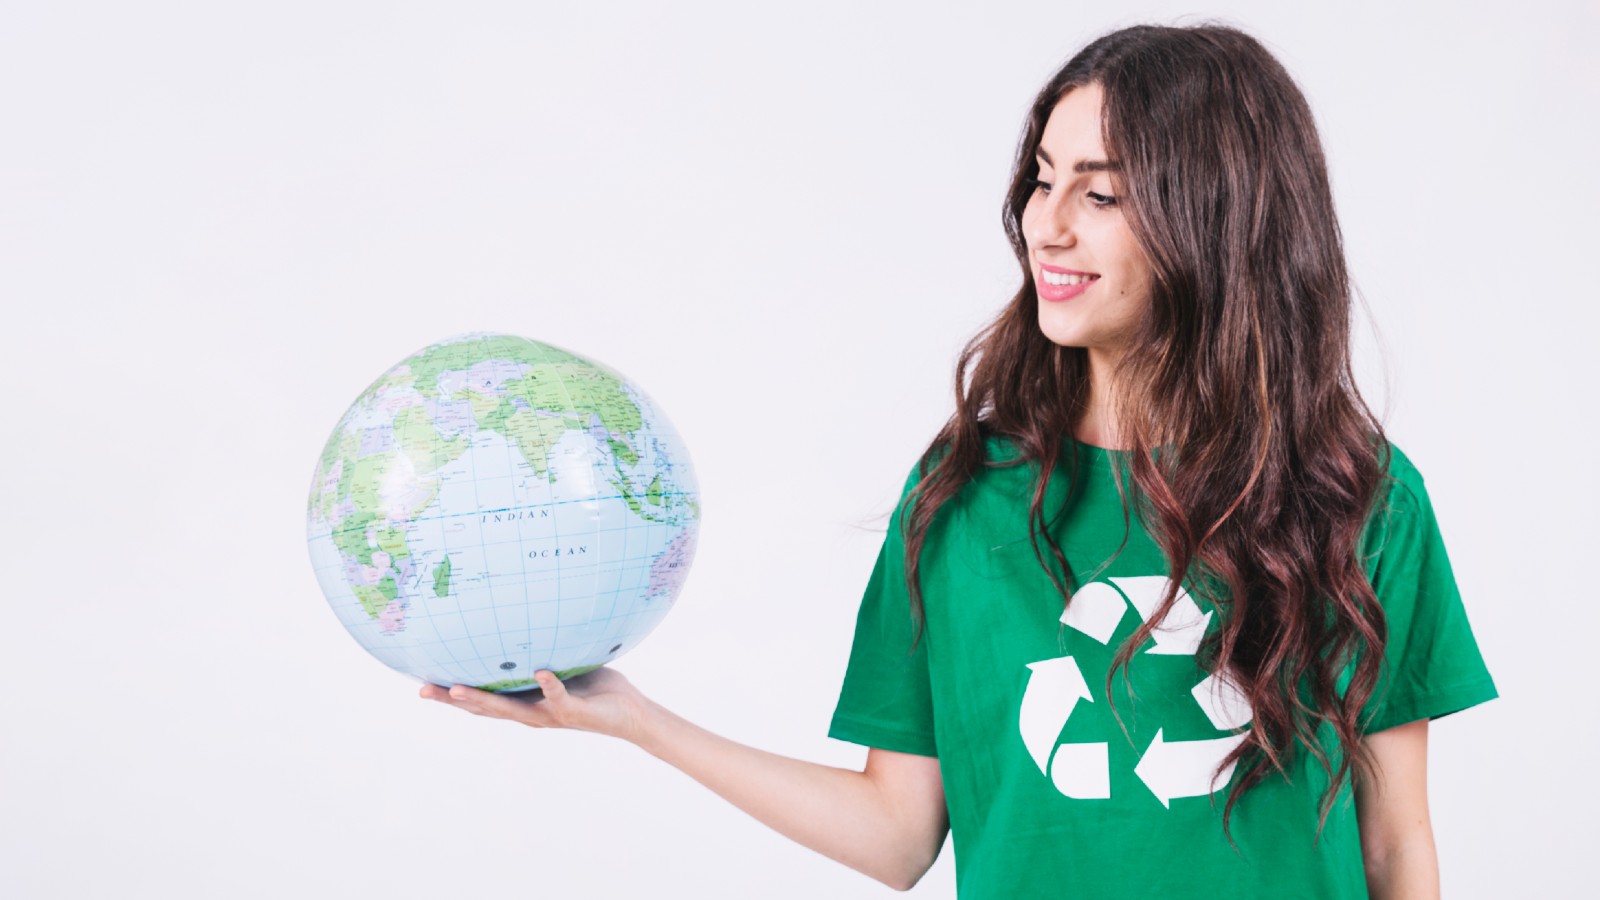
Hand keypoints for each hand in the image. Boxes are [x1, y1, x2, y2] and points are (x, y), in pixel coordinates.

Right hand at [419, 667, 653, 743]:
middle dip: (452, 700)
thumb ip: (540, 652)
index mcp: (524, 703)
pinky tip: (539, 672)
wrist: (631, 714)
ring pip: (511, 709)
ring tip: (457, 687)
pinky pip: (559, 696)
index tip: (422, 682)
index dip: (451, 695)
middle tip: (423, 690)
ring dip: (484, 699)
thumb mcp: (561, 667)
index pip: (481, 700)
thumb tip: (520, 619)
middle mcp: (531, 713)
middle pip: (484, 708)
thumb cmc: (594, 687)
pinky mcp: (574, 713)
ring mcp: (550, 714)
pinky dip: (549, 685)